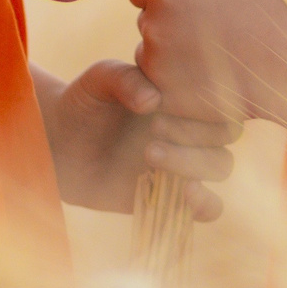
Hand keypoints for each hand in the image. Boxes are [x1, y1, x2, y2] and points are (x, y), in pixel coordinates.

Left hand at [40, 58, 239, 218]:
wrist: (61, 142)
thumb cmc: (87, 101)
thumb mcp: (101, 79)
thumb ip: (125, 80)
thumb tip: (152, 100)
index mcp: (186, 97)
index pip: (220, 100)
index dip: (201, 105)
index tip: (164, 105)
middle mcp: (192, 130)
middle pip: (225, 135)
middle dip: (195, 134)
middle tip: (154, 129)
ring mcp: (185, 164)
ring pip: (220, 166)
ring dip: (194, 163)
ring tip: (150, 154)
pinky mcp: (173, 197)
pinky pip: (209, 207)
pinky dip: (207, 204)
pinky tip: (186, 193)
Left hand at [128, 0, 286, 126]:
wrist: (281, 70)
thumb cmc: (262, 13)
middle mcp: (152, 27)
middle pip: (144, 21)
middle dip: (165, 22)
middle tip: (200, 28)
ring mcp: (155, 65)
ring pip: (148, 54)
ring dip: (165, 53)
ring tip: (206, 55)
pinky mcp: (161, 96)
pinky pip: (152, 85)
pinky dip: (168, 82)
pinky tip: (197, 76)